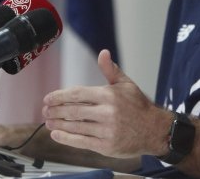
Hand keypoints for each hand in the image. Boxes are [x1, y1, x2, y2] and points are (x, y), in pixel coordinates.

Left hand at [42, 49, 171, 157]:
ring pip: (75, 127)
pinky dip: (66, 138)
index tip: (48, 99)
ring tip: (48, 122)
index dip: (59, 96)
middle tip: (45, 111)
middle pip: (73, 111)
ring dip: (58, 124)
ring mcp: (106, 130)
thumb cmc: (139, 106)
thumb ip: (111, 70)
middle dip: (55, 111)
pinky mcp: (106, 146)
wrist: (154, 130)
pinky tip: (57, 134)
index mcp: (109, 95)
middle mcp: (107, 112)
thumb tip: (103, 53)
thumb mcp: (126, 84)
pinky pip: (81, 141)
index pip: (77, 94)